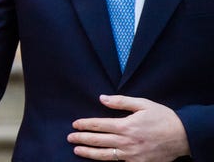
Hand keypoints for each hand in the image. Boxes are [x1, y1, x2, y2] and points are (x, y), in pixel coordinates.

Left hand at [67, 94, 189, 160]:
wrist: (183, 136)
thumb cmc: (162, 117)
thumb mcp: (142, 104)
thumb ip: (120, 101)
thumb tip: (102, 98)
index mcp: (126, 125)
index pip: (99, 125)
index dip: (85, 125)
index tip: (74, 125)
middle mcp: (126, 142)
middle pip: (99, 141)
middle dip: (82, 139)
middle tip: (69, 138)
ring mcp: (132, 155)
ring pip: (106, 155)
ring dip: (90, 153)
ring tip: (77, 151)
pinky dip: (106, 161)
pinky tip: (98, 159)